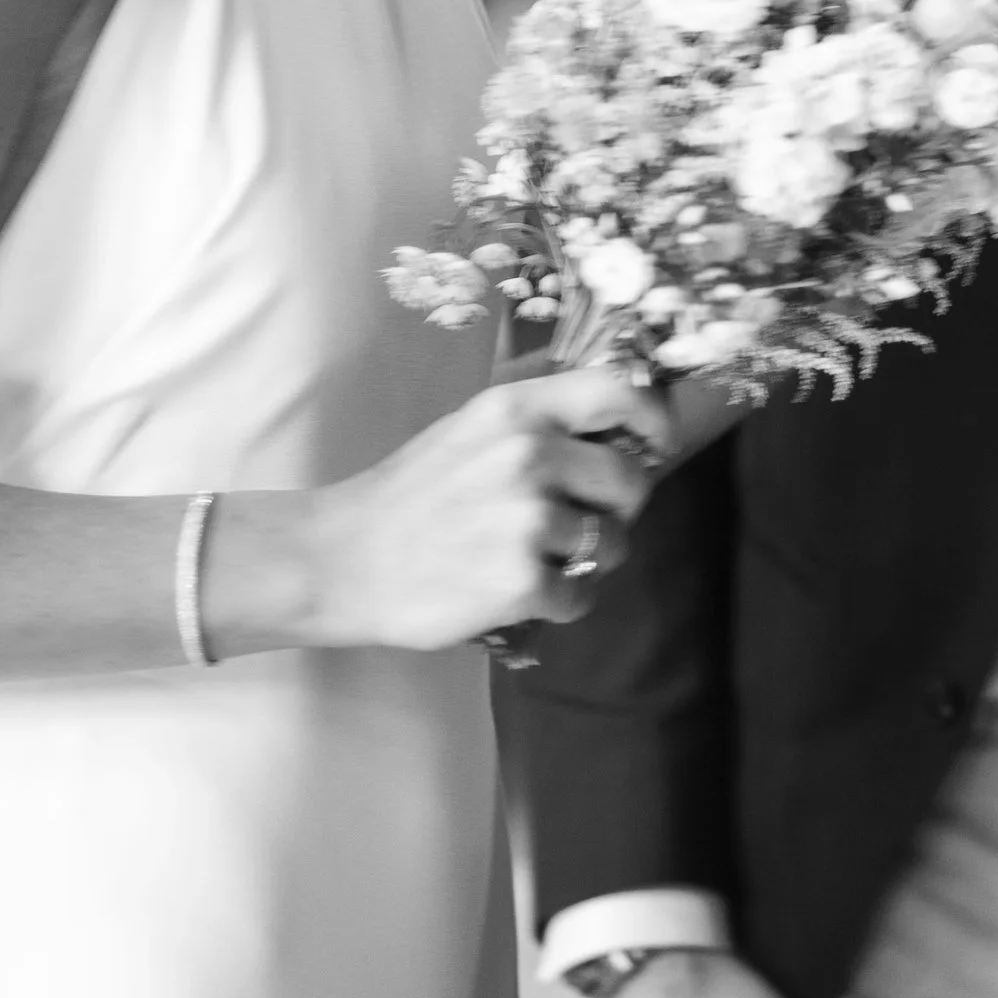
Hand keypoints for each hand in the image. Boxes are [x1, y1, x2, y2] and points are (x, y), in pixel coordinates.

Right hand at [305, 365, 671, 654]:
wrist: (344, 559)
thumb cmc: (412, 495)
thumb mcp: (470, 428)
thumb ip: (537, 421)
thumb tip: (619, 420)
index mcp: (516, 410)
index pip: (618, 394)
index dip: (652, 421)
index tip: (654, 445)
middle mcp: (528, 456)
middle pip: (631, 482)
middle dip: (619, 510)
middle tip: (581, 524)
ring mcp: (527, 520)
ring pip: (613, 545)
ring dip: (589, 561)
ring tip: (536, 559)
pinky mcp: (522, 581)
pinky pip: (581, 597)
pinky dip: (559, 603)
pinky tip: (516, 592)